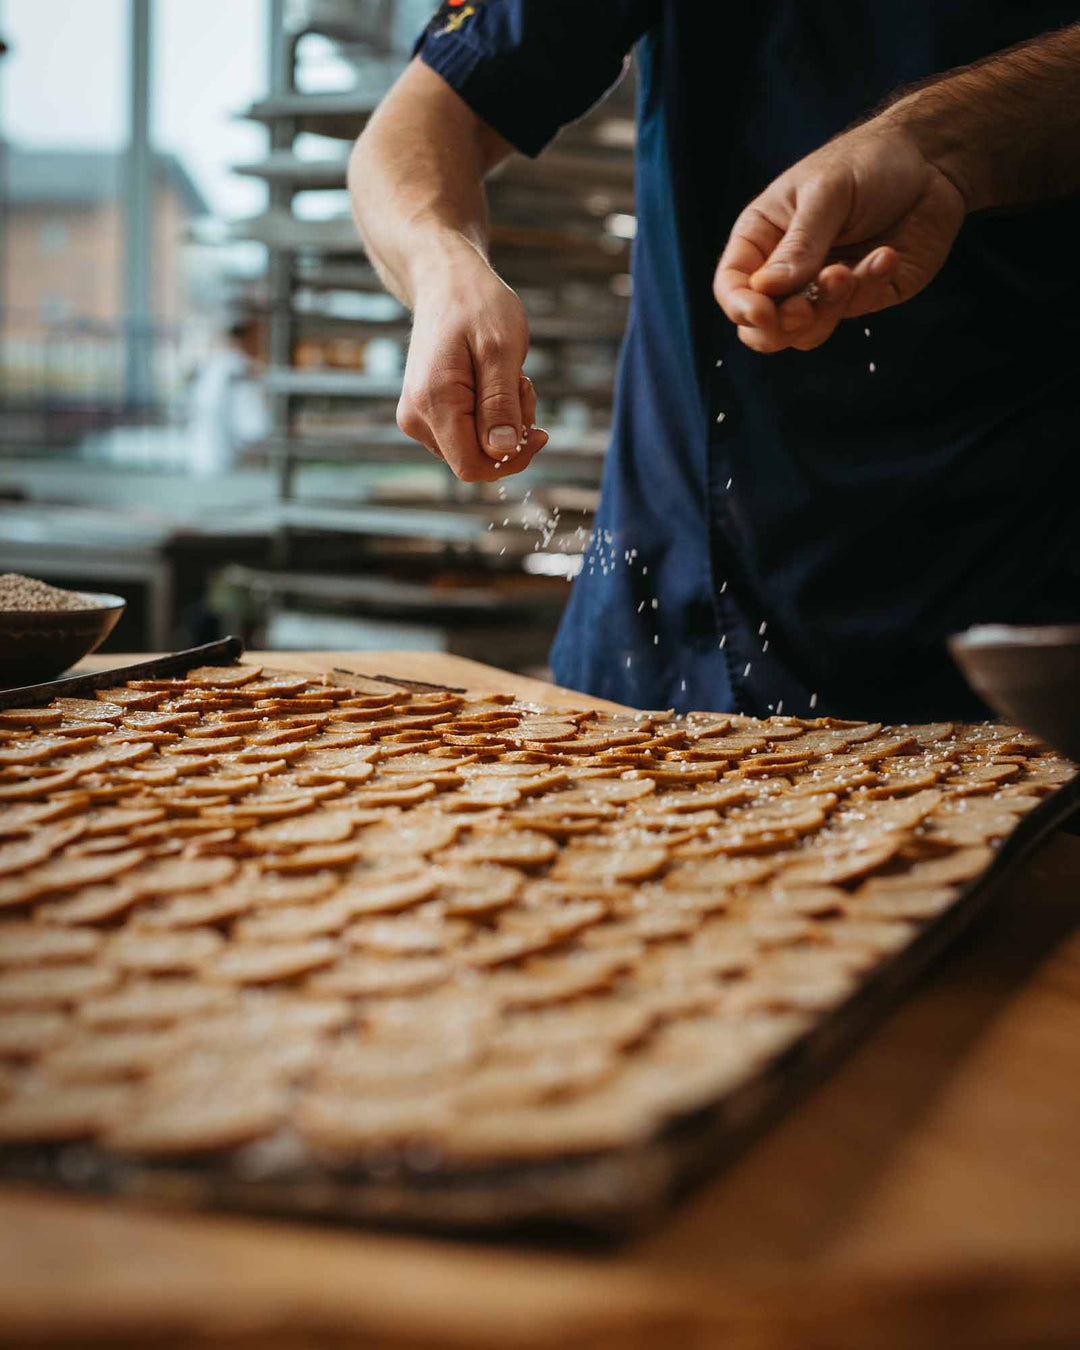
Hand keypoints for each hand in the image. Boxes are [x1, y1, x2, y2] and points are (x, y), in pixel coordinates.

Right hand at [397, 251, 547, 480]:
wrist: (444, 280)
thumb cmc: (475, 306)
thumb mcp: (502, 351)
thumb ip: (501, 405)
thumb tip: (503, 452)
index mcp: (433, 403)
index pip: (472, 466)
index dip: (512, 459)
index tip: (540, 431)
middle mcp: (416, 418)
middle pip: (475, 459)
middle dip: (510, 435)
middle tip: (522, 386)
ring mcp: (417, 417)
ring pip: (473, 449)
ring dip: (503, 423)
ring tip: (509, 378)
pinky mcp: (425, 414)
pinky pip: (466, 435)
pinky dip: (491, 416)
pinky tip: (495, 382)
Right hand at [713, 119, 966, 352]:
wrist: (932, 159)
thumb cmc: (869, 160)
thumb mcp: (827, 191)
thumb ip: (799, 243)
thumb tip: (766, 289)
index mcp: (763, 239)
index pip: (732, 286)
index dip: (740, 307)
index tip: (762, 312)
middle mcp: (787, 271)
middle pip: (762, 328)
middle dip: (780, 326)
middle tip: (804, 307)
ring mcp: (825, 288)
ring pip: (806, 332)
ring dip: (827, 310)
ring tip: (849, 272)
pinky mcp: (864, 296)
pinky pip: (856, 312)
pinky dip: (869, 287)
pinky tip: (886, 254)